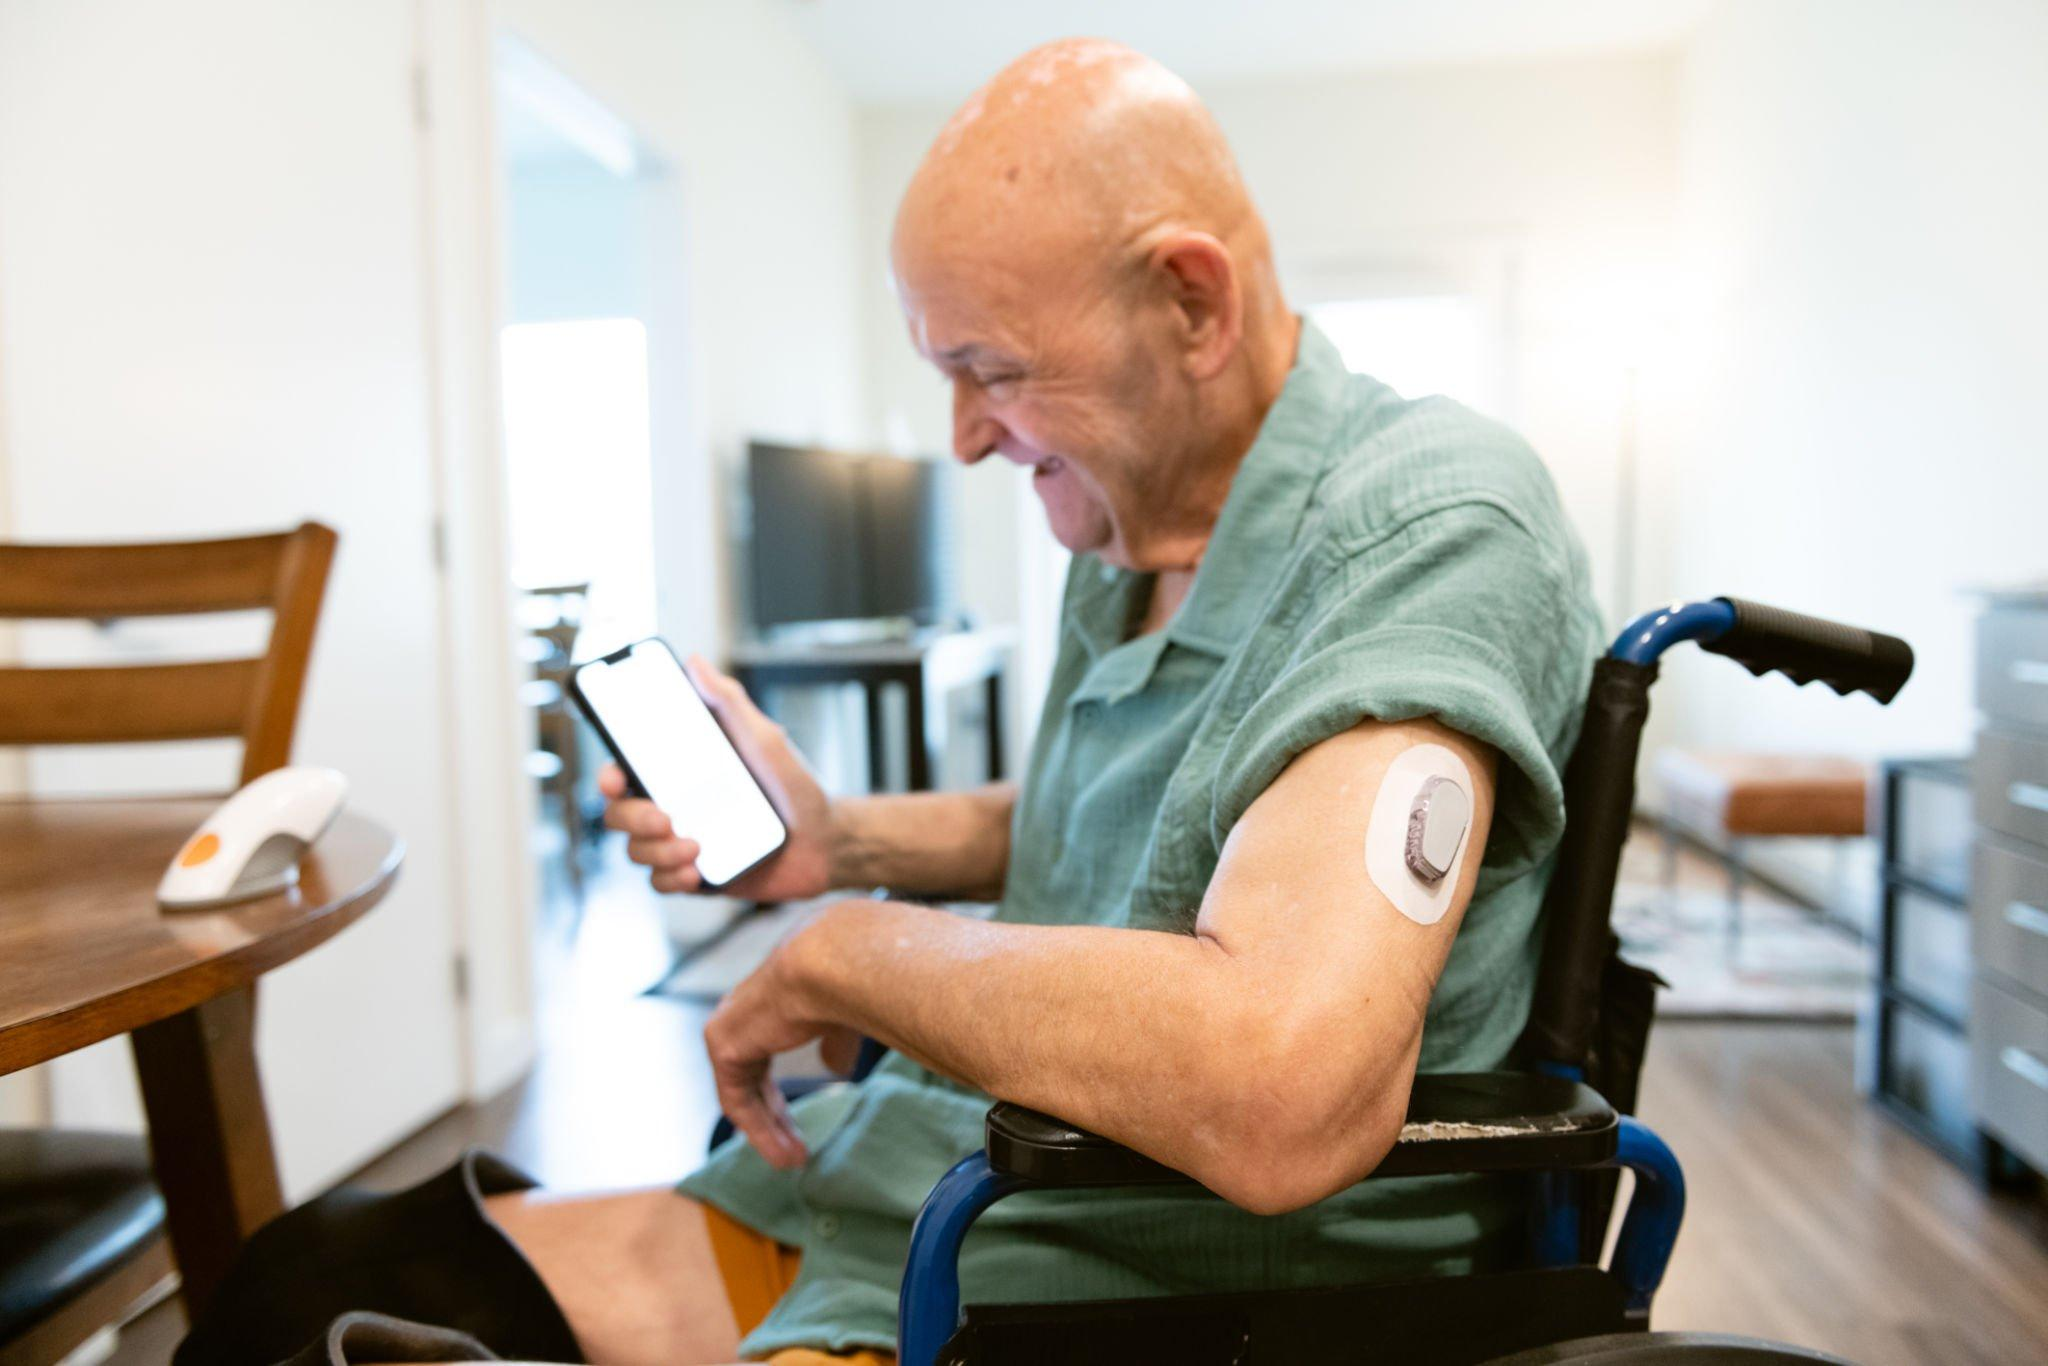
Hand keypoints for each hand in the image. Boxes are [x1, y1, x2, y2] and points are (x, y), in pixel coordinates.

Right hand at [599, 655, 836, 900]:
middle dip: (631, 818)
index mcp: (679, 772)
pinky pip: (660, 882)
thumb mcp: (763, 738)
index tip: (615, 779)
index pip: (625, 771)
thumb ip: (729, 702)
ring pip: (636, 851)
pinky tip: (694, 873)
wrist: (825, 840)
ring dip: (655, 852)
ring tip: (694, 848)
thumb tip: (696, 663)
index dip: (608, 775)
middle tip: (664, 819)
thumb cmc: (794, 784)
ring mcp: (680, 842)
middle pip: (619, 814)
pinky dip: (670, 879)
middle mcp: (672, 805)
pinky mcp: (694, 875)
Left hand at [702, 916, 863, 1167]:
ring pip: (743, 1092)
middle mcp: (745, 1010)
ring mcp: (730, 1026)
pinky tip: (784, 1155)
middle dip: (775, 1116)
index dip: (780, 1093)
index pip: (766, 1051)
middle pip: (752, 1076)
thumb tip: (836, 1069)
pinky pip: (736, 1100)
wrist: (832, 962)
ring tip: (794, 1161)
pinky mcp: (723, 1045)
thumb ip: (836, 1042)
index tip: (797, 1126)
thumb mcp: (846, 1017)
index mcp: (772, 998)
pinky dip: (758, 1131)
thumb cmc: (850, 979)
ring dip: (768, 1131)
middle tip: (796, 1150)